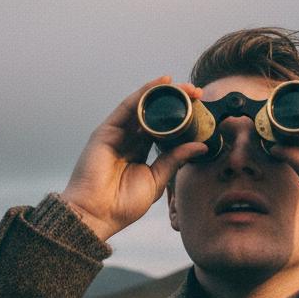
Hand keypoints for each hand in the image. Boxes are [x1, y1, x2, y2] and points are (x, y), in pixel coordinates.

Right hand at [62, 77, 208, 241]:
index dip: (181, 116)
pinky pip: (128, 105)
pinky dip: (145, 92)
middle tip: (197, 92)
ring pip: (143, 105)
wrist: (97, 214)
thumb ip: (175, 160)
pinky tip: (161, 83)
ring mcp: (117, 132)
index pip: (163, 127)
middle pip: (154, 112)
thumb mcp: (156, 179)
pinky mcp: (107, 130)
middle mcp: (129, 138)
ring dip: (164, 93)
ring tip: (185, 86)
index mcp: (140, 150)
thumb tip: (200, 146)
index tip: (201, 108)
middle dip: (176, 100)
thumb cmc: (123, 204)